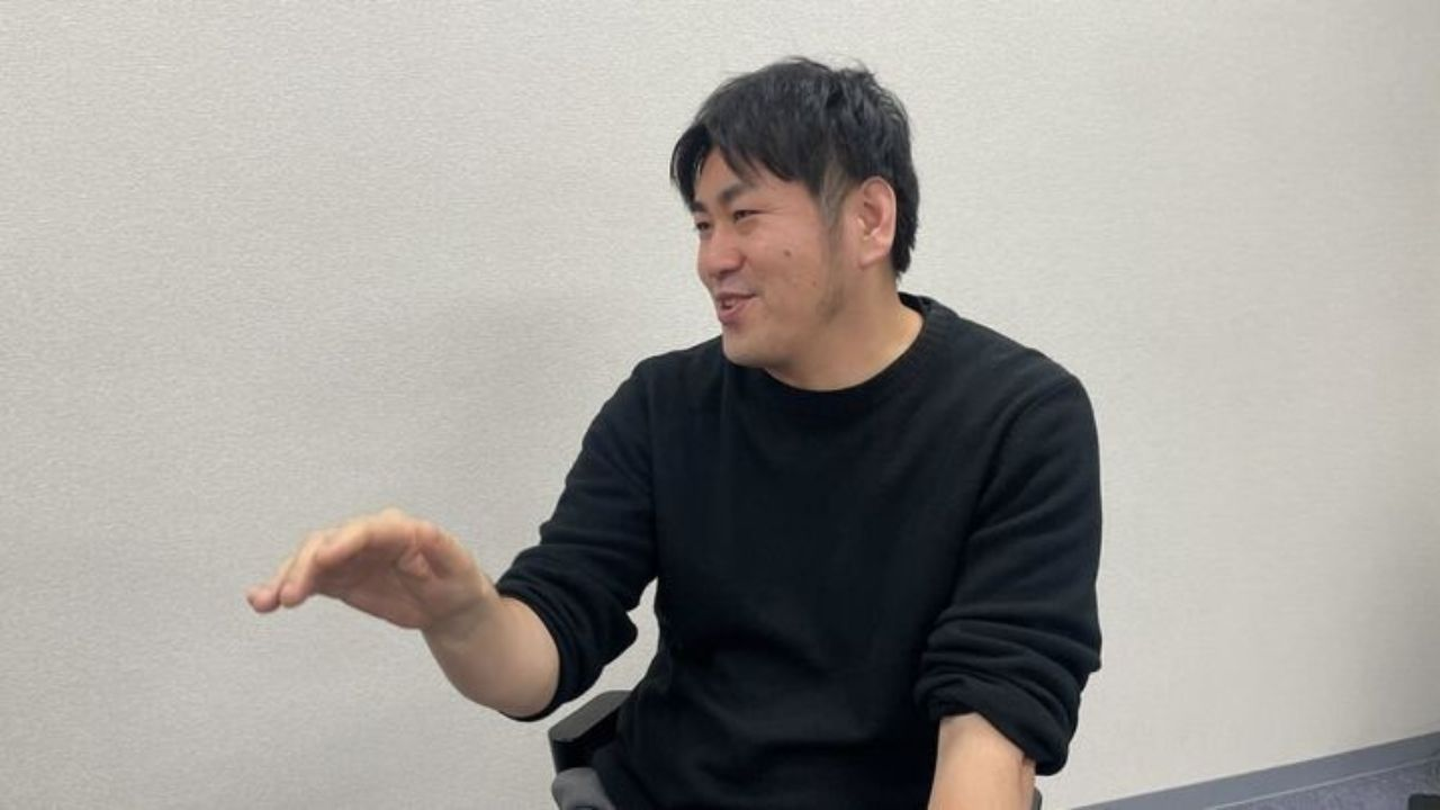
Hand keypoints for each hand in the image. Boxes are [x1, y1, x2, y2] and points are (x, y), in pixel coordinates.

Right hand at [246, 507, 491, 630]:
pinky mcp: (338, 577)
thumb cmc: (456, 579)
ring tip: (263, 601)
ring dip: (283, 578)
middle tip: (289, 596)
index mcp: (399, 529)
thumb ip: (440, 547)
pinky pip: (306, 580)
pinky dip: (283, 589)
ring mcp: (349, 557)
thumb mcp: (457, 565)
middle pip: (327, 543)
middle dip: (304, 567)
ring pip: (308, 560)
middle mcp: (367, 537)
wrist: (448, 604)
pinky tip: (261, 601)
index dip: (343, 542)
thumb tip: (422, 531)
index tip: (322, 560)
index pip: (366, 530)